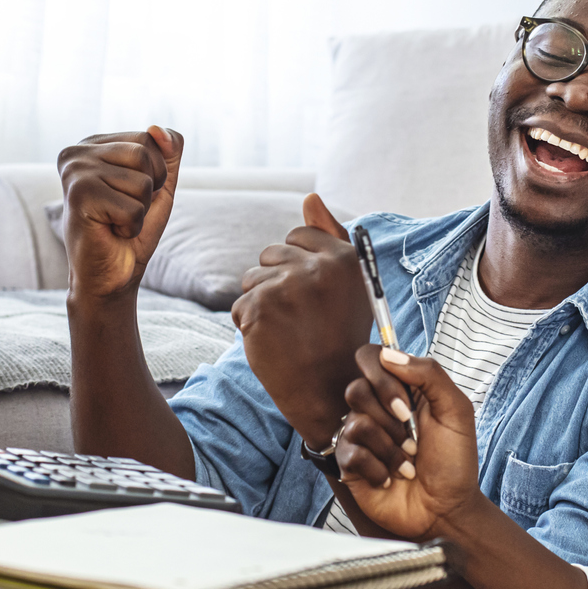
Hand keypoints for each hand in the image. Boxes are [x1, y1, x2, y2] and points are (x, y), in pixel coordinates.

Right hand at [57, 127, 181, 300]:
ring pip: (142, 181)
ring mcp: (74, 172)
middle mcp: (77, 152)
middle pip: (146, 153)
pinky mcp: (78, 195)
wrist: (110, 275)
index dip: (155, 173)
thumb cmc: (131, 228)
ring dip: (140, 210)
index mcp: (93, 144)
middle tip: (124, 210)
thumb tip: (157, 129)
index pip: (149, 138)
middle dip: (150, 189)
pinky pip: (134, 207)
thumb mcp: (159, 184)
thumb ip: (168, 151)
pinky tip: (109, 232)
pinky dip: (131, 226)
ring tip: (115, 221)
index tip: (129, 194)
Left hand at [228, 194, 370, 447]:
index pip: (299, 235)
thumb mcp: (347, 285)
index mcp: (344, 258)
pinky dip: (250, 327)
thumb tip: (310, 196)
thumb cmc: (338, 338)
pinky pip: (240, 306)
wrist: (329, 393)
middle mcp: (317, 268)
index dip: (297, 264)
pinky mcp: (260, 309)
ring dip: (261, 304)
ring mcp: (287, 287)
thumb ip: (330, 236)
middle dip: (276, 282)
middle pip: (271, 254)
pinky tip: (274, 344)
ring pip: (252, 279)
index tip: (310, 294)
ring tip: (287, 331)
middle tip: (300, 318)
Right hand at [335, 345, 482, 540]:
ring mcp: (361, 436)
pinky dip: (379, 468)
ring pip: (355, 423)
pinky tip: (391, 478)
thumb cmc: (454, 462)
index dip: (382, 378)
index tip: (406, 404)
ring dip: (390, 448)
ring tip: (408, 463)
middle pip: (356, 389)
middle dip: (390, 420)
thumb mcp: (456, 411)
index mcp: (401, 390)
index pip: (371, 359)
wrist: (447, 510)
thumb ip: (430, 374)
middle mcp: (376, 409)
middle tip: (413, 439)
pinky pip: (351, 452)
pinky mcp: (350, 464)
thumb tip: (389, 355)